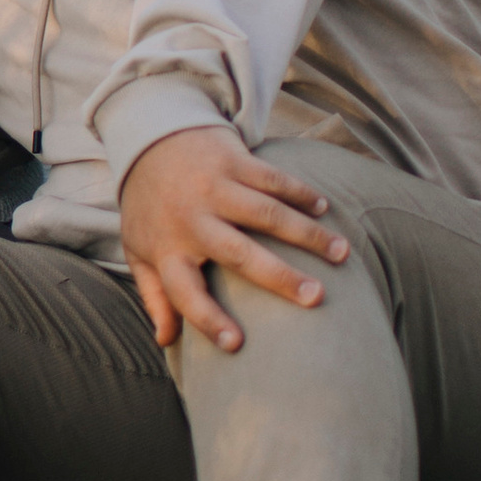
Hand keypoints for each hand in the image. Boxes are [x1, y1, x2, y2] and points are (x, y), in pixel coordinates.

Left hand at [117, 124, 351, 354]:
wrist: (146, 135)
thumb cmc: (150, 205)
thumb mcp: (139, 249)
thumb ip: (154, 295)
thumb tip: (166, 341)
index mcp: (167, 248)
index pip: (184, 293)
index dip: (208, 320)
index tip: (236, 345)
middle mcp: (191, 218)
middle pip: (237, 253)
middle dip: (279, 277)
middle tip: (316, 298)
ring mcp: (213, 186)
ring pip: (267, 213)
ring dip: (307, 233)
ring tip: (341, 254)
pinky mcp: (231, 159)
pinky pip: (272, 177)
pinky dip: (300, 192)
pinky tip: (324, 208)